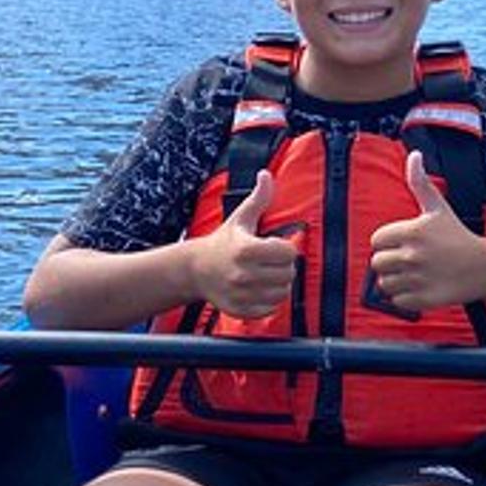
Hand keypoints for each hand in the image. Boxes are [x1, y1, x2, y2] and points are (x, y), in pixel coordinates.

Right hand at [192, 170, 300, 317]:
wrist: (196, 270)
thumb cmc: (223, 242)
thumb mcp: (240, 218)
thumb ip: (258, 198)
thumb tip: (266, 175)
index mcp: (246, 250)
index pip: (288, 252)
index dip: (285, 248)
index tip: (274, 246)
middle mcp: (243, 274)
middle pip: (288, 273)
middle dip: (284, 266)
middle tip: (271, 261)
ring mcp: (241, 295)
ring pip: (283, 293)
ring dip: (280, 284)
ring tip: (268, 275)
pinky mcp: (240, 310)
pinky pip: (271, 309)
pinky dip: (270, 300)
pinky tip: (261, 289)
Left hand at [367, 152, 485, 313]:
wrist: (484, 267)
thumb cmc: (458, 236)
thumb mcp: (438, 207)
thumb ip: (420, 182)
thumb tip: (414, 155)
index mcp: (412, 232)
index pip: (377, 240)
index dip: (388, 242)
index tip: (403, 244)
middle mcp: (412, 255)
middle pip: (377, 263)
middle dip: (389, 262)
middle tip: (407, 261)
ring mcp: (416, 278)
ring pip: (384, 283)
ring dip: (394, 281)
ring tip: (412, 275)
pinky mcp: (421, 299)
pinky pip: (396, 301)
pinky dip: (404, 298)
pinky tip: (418, 288)